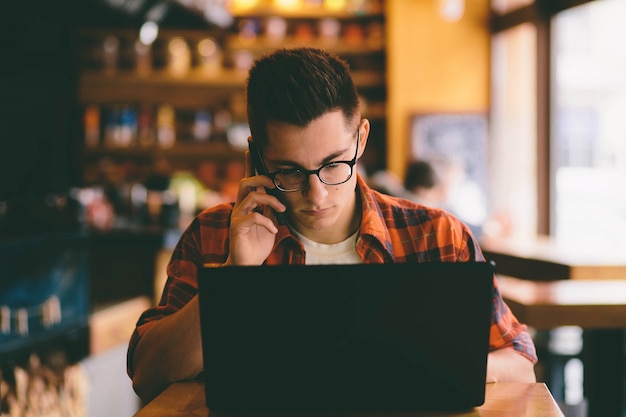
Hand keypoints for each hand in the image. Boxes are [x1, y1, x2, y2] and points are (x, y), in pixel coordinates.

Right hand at [225, 151, 286, 265]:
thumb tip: (278, 196)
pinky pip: (252, 216)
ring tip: (281, 211)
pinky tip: (274, 231)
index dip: (249, 163)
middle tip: (275, 183)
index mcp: (248, 203)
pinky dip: (267, 222)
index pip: (249, 179)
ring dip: (270, 201)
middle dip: (261, 178)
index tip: (251, 146)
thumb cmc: (258, 243)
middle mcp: (240, 206)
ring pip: (250, 196)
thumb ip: (271, 208)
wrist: (248, 263)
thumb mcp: (269, 222)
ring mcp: (237, 216)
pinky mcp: (236, 227)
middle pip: (246, 182)